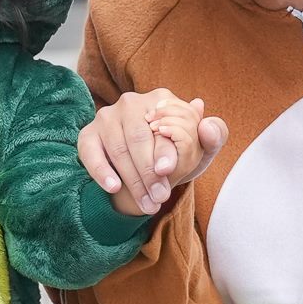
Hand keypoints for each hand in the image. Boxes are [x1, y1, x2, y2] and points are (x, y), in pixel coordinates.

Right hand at [78, 88, 228, 216]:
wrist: (148, 171)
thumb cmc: (177, 156)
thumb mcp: (200, 149)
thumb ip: (214, 136)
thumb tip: (208, 125)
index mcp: (161, 98)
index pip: (162, 125)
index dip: (165, 151)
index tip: (169, 172)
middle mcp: (131, 102)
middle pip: (138, 138)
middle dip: (148, 172)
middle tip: (159, 197)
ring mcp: (107, 116)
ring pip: (117, 149)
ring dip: (132, 180)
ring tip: (147, 204)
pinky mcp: (88, 134)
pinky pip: (90, 152)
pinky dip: (101, 171)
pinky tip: (114, 188)